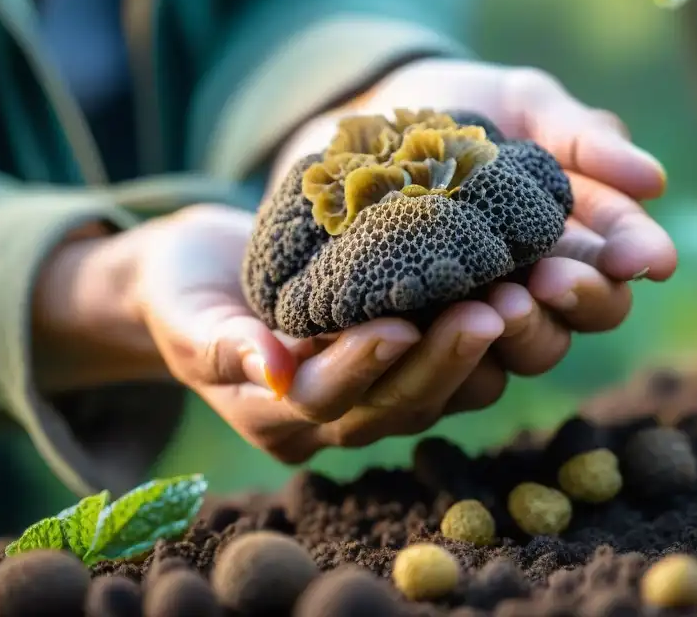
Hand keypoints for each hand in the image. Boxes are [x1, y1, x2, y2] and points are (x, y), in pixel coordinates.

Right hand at [126, 205, 514, 461]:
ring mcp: (368, 394)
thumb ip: (219, 344)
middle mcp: (328, 418)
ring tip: (515, 297)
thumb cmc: (181, 293)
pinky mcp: (398, 362)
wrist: (201, 278)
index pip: (322, 400)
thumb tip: (270, 370)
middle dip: (442, 361)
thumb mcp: (183, 314)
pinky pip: (446, 362)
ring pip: (433, 392)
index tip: (400, 323)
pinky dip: (479, 333)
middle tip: (490, 311)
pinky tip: (510, 284)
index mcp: (270, 413)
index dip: (361, 365)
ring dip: (476, 351)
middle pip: (394, 405)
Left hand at [270, 59, 677, 403]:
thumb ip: (583, 137)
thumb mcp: (523, 104)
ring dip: (525, 331)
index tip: (643, 259)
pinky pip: (459, 364)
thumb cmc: (464, 110)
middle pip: (588, 313)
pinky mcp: (433, 328)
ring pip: (532, 348)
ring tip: (497, 302)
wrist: (369, 123)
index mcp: (579, 230)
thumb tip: (654, 181)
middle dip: (581, 298)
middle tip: (550, 277)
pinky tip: (440, 327)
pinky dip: (460, 354)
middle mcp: (544, 279)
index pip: (626, 255)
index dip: (640, 256)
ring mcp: (489, 308)